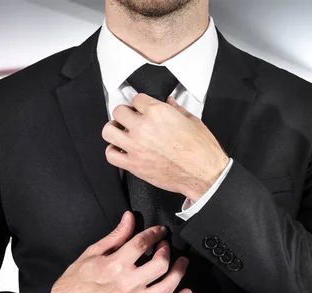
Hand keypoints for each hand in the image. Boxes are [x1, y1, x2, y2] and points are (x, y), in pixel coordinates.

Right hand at [49, 210, 191, 292]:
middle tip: (166, 246)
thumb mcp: (92, 253)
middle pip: (160, 265)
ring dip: (179, 273)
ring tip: (182, 263)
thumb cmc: (75, 283)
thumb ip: (115, 236)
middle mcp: (127, 284)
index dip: (154, 234)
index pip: (143, 243)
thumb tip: (129, 218)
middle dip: (167, 250)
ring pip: (166, 288)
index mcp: (115, 266)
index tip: (159, 231)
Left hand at [102, 94, 229, 201]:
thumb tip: (170, 104)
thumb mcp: (192, 120)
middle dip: (124, 113)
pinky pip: (111, 155)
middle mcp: (143, 127)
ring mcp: (136, 146)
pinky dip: (112, 151)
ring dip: (113, 130)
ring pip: (108, 131)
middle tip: (129, 118)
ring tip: (120, 132)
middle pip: (119, 111)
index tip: (141, 108)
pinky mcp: (134, 164)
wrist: (203, 173)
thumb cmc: (200, 150)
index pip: (137, 99)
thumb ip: (176, 109)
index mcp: (158, 113)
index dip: (140, 104)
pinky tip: (120, 150)